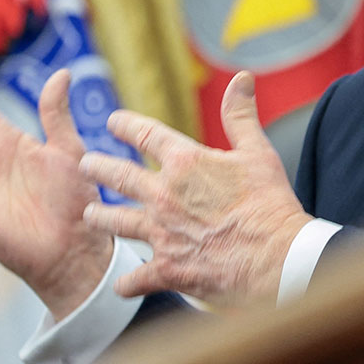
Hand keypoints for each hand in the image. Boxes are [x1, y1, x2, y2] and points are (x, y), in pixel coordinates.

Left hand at [78, 72, 308, 308]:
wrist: (278, 259)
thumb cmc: (271, 206)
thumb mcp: (257, 153)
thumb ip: (240, 116)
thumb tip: (241, 79)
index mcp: (185, 163)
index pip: (145, 135)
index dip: (125, 125)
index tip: (113, 122)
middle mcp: (164, 195)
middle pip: (119, 176)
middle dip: (97, 168)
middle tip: (84, 164)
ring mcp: (161, 233)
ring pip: (116, 222)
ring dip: (100, 216)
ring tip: (89, 213)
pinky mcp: (167, 269)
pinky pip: (136, 277)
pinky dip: (127, 283)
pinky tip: (120, 284)